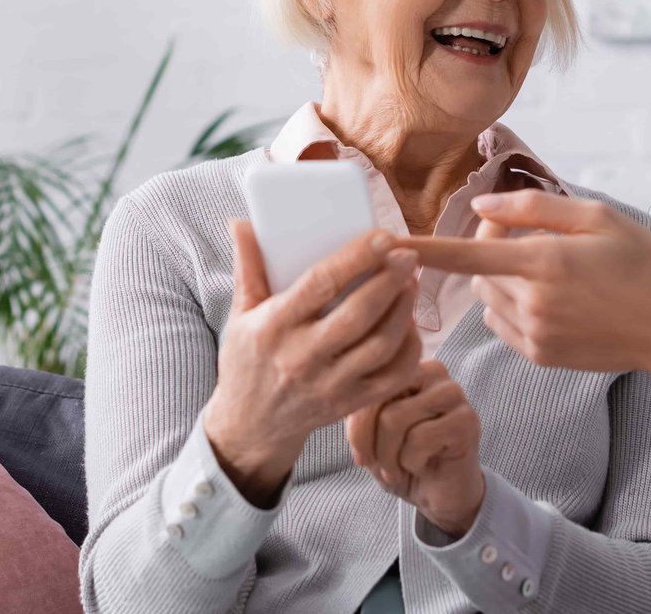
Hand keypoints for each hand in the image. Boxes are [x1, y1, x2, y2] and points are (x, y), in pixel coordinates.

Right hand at [204, 221, 424, 505]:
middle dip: (390, 281)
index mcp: (274, 327)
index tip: (382, 237)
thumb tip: (242, 223)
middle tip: (408, 256)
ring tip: (411, 283)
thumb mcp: (240, 315)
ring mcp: (329, 385)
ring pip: (381, 345)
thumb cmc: (247, 361)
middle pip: (359, 315)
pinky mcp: (349, 404)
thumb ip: (248, 268)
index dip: (356, 258)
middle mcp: (302, 357)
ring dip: (404, 311)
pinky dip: (409, 349)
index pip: (321, 285)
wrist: (250, 426)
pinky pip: (392, 377)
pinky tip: (410, 324)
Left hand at [347, 359, 485, 537]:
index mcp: (408, 368)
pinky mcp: (466, 420)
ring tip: (399, 469)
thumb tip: (342, 400)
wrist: (440, 495)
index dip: (356, 427)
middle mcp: (433, 372)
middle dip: (370, 443)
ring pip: (395, 418)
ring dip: (390, 457)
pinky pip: (420, 438)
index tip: (361, 457)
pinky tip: (423, 466)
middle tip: (379, 468)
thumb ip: (359, 411)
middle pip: (379, 401)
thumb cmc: (403, 461)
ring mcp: (453, 394)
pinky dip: (412, 462)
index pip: (368, 386)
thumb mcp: (371, 435)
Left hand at [399, 191, 650, 409]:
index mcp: (545, 262)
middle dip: (491, 250)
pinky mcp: (540, 356)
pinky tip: (551, 300)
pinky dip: (512, 307)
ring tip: (548, 270)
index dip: (422, 250)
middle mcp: (533, 302)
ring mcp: (535, 335)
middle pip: (478, 272)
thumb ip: (534, 209)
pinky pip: (502, 324)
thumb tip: (481, 209)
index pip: (465, 255)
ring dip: (501, 280)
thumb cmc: (643, 265)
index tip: (384, 246)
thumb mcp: (598, 218)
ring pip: (488, 298)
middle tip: (532, 237)